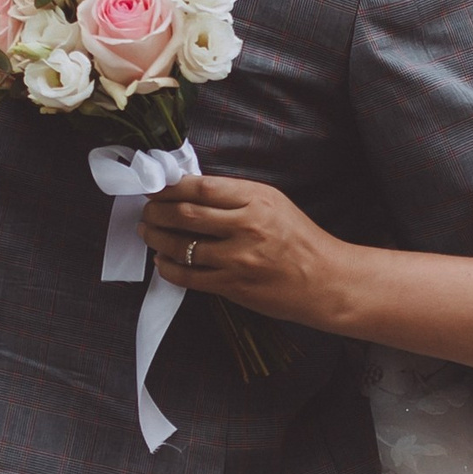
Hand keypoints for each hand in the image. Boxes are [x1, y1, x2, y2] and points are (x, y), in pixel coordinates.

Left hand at [140, 174, 351, 327]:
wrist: (325, 280)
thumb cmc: (299, 239)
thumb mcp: (273, 203)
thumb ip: (235, 196)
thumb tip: (191, 191)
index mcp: (256, 199)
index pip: (201, 188)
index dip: (170, 186)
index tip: (155, 187)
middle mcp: (246, 227)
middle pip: (185, 214)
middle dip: (156, 211)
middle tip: (147, 210)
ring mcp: (238, 259)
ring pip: (182, 246)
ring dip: (157, 238)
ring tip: (148, 232)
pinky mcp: (233, 286)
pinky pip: (189, 277)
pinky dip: (169, 268)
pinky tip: (162, 261)